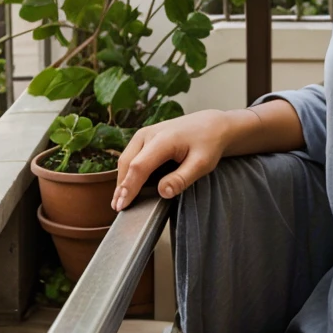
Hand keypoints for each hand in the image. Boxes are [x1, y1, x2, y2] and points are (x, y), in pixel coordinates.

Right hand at [113, 110, 231, 210]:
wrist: (213, 124)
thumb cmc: (209, 142)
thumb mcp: (203, 163)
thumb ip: (182, 178)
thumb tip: (163, 192)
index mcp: (164, 138)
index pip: (139, 166)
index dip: (129, 187)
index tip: (122, 206)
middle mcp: (150, 133)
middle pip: (127, 163)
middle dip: (121, 186)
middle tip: (118, 208)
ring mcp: (145, 133)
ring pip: (126, 159)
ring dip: (122, 179)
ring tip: (120, 200)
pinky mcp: (145, 136)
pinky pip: (131, 155)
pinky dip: (128, 171)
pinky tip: (128, 186)